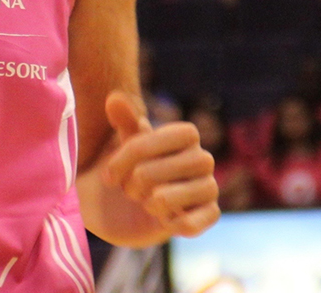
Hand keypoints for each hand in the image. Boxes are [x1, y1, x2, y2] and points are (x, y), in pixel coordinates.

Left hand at [103, 92, 218, 238]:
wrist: (136, 206)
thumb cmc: (133, 167)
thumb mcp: (124, 144)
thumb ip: (123, 121)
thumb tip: (114, 97)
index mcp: (185, 134)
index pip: (147, 143)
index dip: (125, 158)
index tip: (109, 174)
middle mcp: (203, 157)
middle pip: (150, 173)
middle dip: (131, 185)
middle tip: (132, 189)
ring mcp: (210, 186)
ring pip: (166, 199)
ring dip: (148, 205)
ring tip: (149, 202)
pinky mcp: (211, 213)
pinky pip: (190, 223)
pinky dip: (169, 223)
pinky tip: (166, 219)